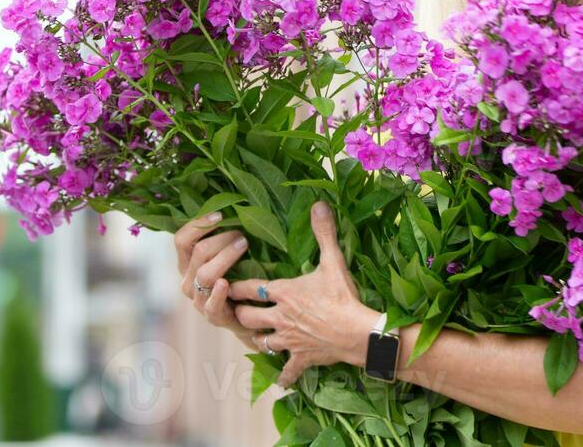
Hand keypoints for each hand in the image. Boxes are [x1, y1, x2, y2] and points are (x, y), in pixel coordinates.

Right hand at [174, 211, 260, 352]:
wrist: (245, 315)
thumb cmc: (236, 279)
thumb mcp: (225, 257)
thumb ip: (223, 238)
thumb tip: (236, 207)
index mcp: (187, 264)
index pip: (181, 240)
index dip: (198, 224)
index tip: (220, 214)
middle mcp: (188, 280)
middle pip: (198, 252)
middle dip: (221, 238)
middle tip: (242, 232)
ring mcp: (198, 299)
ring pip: (205, 274)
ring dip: (226, 256)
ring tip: (244, 244)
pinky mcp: (212, 316)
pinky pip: (211, 304)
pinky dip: (218, 293)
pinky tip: (225, 283)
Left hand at [228, 201, 379, 387]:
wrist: (357, 332)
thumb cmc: (343, 295)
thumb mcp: (333, 260)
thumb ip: (323, 232)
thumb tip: (318, 204)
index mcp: (283, 292)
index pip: (249, 288)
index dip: (236, 287)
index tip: (226, 283)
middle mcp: (280, 317)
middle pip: (247, 318)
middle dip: (240, 314)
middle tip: (237, 310)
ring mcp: (288, 340)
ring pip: (260, 342)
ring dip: (257, 339)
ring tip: (254, 335)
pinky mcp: (300, 357)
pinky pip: (286, 370)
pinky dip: (283, 375)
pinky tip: (280, 379)